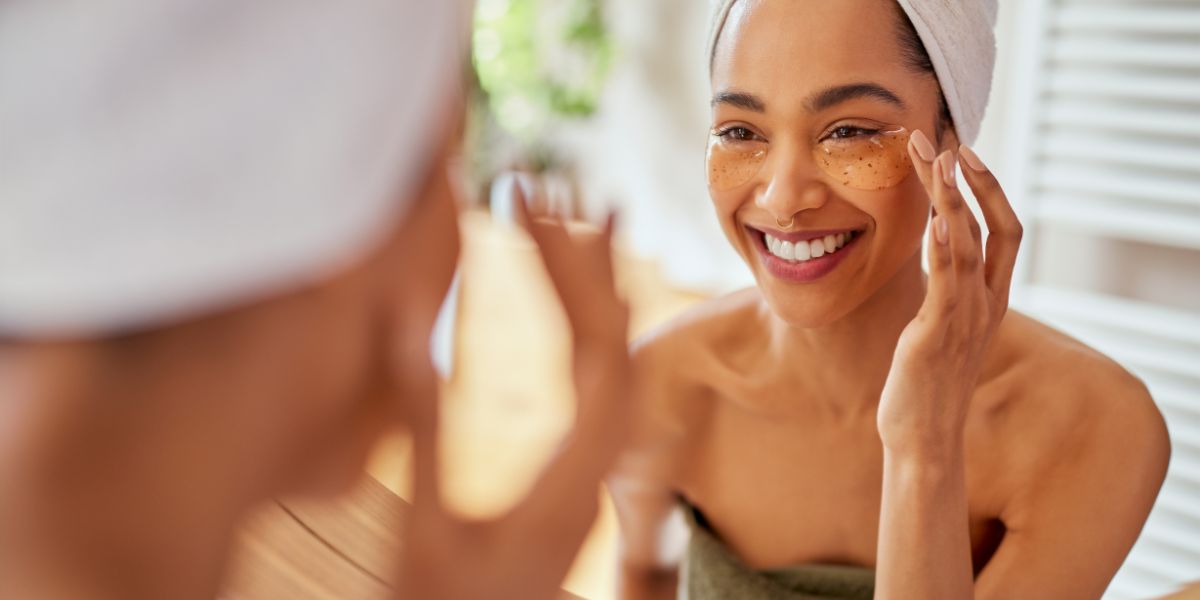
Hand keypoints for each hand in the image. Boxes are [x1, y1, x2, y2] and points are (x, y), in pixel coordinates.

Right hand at [395, 176, 631, 599]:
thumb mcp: (425, 528)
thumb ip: (424, 425)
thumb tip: (410, 323)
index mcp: (572, 479)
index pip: (593, 347)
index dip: (568, 267)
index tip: (528, 205)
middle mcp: (600, 471)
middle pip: (616, 342)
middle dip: (586, 258)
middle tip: (561, 185)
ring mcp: (594, 475)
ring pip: (616, 363)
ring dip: (594, 289)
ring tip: (575, 220)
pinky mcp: (579, 478)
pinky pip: (601, 388)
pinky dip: (586, 330)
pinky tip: (569, 301)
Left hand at [877, 135, 1022, 456]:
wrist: (923, 437)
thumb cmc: (925, 384)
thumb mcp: (940, 327)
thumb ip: (946, 292)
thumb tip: (933, 259)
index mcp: (989, 299)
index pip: (1004, 231)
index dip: (990, 190)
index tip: (965, 154)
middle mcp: (984, 303)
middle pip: (992, 226)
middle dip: (971, 180)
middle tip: (946, 140)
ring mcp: (964, 318)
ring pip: (969, 245)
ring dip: (952, 199)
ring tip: (935, 159)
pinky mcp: (936, 335)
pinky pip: (946, 285)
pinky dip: (945, 250)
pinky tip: (937, 222)